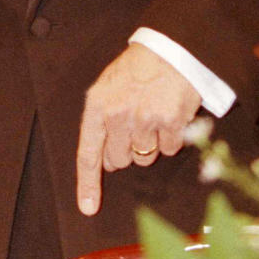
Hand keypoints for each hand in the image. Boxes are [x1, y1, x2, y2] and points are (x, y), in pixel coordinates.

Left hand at [76, 44, 200, 215]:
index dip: (88, 183)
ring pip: (144, 157)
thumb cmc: (136, 70)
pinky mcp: (170, 124)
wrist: (169, 50)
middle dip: (126, 150)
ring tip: (151, 114)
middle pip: (119, 160)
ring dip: (148, 143)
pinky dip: (169, 138)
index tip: (88, 207)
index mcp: (97, 106)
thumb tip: (103, 161)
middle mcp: (118, 116)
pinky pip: (168, 149)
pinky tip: (168, 115)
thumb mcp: (107, 87)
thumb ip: (101, 120)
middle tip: (133, 125)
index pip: (88, 153)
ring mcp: (144, 121)